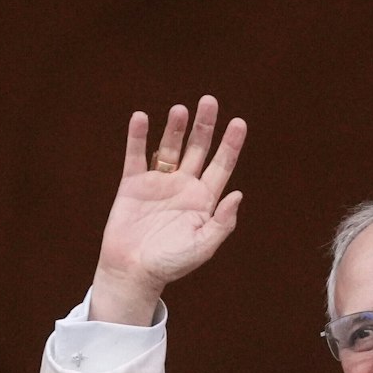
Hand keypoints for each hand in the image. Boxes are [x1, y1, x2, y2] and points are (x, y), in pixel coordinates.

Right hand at [90, 95, 246, 324]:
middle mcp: (183, 186)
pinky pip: (136, 155)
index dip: (230, 144)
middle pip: (198, 148)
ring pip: (170, 148)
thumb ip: (221, 223)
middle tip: (209, 101)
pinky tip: (142, 118)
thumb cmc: (170, 264)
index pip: (221, 165)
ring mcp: (158, 183)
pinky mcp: (133, 183)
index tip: (239, 122)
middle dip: (205, 126)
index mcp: (204, 199)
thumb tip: (238, 195)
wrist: (132, 272)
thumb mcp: (202, 247)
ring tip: (180, 110)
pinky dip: (138, 137)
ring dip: (175, 128)